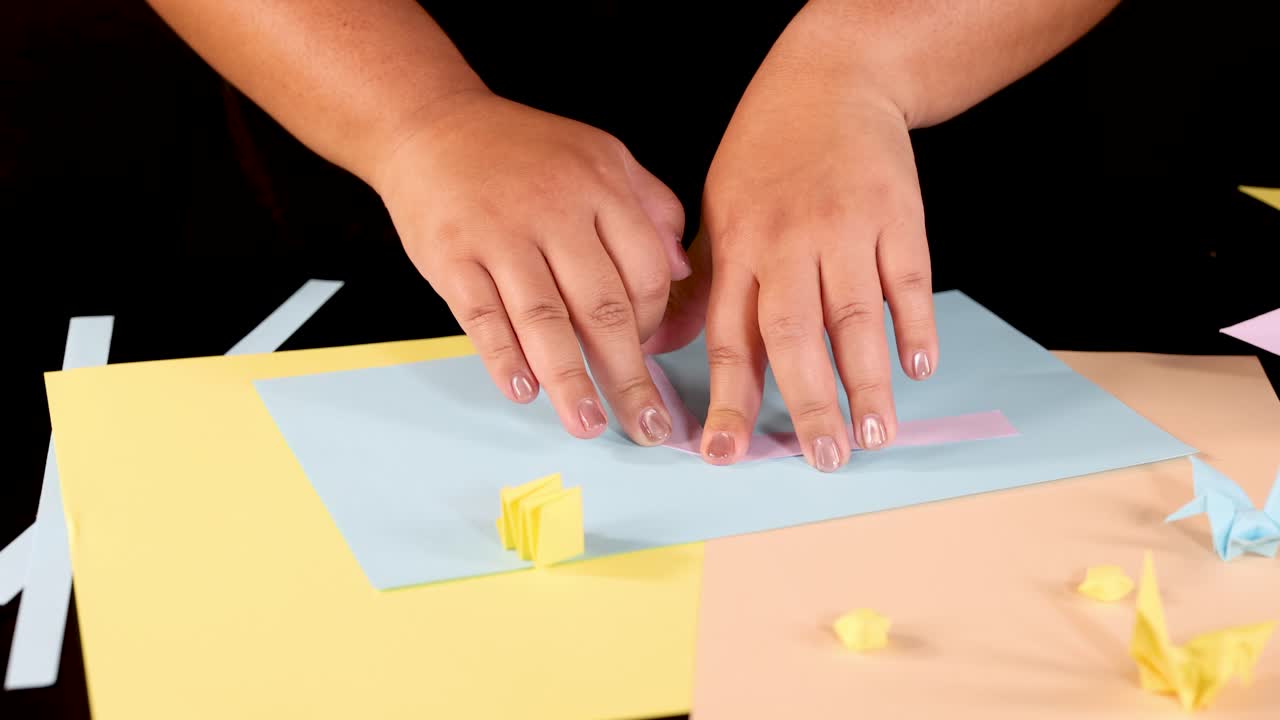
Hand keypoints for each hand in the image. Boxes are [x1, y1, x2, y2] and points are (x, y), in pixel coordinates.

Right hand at [373, 90, 690, 444]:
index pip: (647, 270)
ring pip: (544, 320)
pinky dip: (503, 358)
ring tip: (589, 425)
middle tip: (647, 425)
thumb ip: (650, 207)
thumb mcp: (601, 157)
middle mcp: (555, 210)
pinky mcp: (451, 255)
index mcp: (601, 187)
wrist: (430, 125)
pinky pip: (482, 316)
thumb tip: (684, 273)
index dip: (656, 322)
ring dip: (570, 381)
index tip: (652, 357)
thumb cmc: (523, 153)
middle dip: (628, 375)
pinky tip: (523, 392)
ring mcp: (500, 234)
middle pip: (603, 306)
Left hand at [692, 40, 938, 471]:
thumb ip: (701, 283)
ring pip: (855, 316)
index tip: (725, 452)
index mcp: (738, 248)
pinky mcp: (896, 215)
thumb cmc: (765, 155)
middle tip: (824, 460)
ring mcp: (845, 228)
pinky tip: (918, 368)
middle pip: (794, 336)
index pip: (729, 337)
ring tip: (875, 434)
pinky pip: (908, 279)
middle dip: (807, 403)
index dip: (727, 399)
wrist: (831, 82)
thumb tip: (660, 346)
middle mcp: (788, 243)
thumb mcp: (715, 208)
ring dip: (867, 380)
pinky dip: (914, 324)